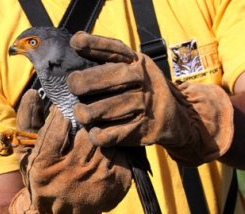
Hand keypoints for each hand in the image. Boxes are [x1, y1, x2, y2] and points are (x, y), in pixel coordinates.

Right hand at [10, 104, 131, 213]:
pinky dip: (115, 145)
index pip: (57, 127)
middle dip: (85, 121)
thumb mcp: (26, 152)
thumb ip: (27, 121)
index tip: (64, 111)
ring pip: (105, 140)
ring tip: (96, 130)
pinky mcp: (116, 184)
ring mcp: (95, 180)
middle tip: (85, 117)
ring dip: (102, 131)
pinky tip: (107, 147)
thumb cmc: (41, 179)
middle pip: (85, 133)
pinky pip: (121, 152)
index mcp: (44, 165)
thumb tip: (34, 93)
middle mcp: (70, 174)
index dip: (62, 115)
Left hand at [67, 31, 233, 165]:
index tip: (75, 43)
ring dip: (85, 114)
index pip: (113, 48)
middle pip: (104, 79)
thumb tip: (76, 42)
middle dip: (81, 83)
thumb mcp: (133, 67)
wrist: (176, 118)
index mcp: (137, 62)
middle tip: (74, 88)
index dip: (93, 44)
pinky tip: (94, 131)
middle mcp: (142, 80)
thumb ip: (107, 57)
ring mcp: (143, 105)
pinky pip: (109, 135)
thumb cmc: (143, 90)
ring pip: (100, 110)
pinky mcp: (142, 130)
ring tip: (82, 114)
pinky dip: (97, 135)